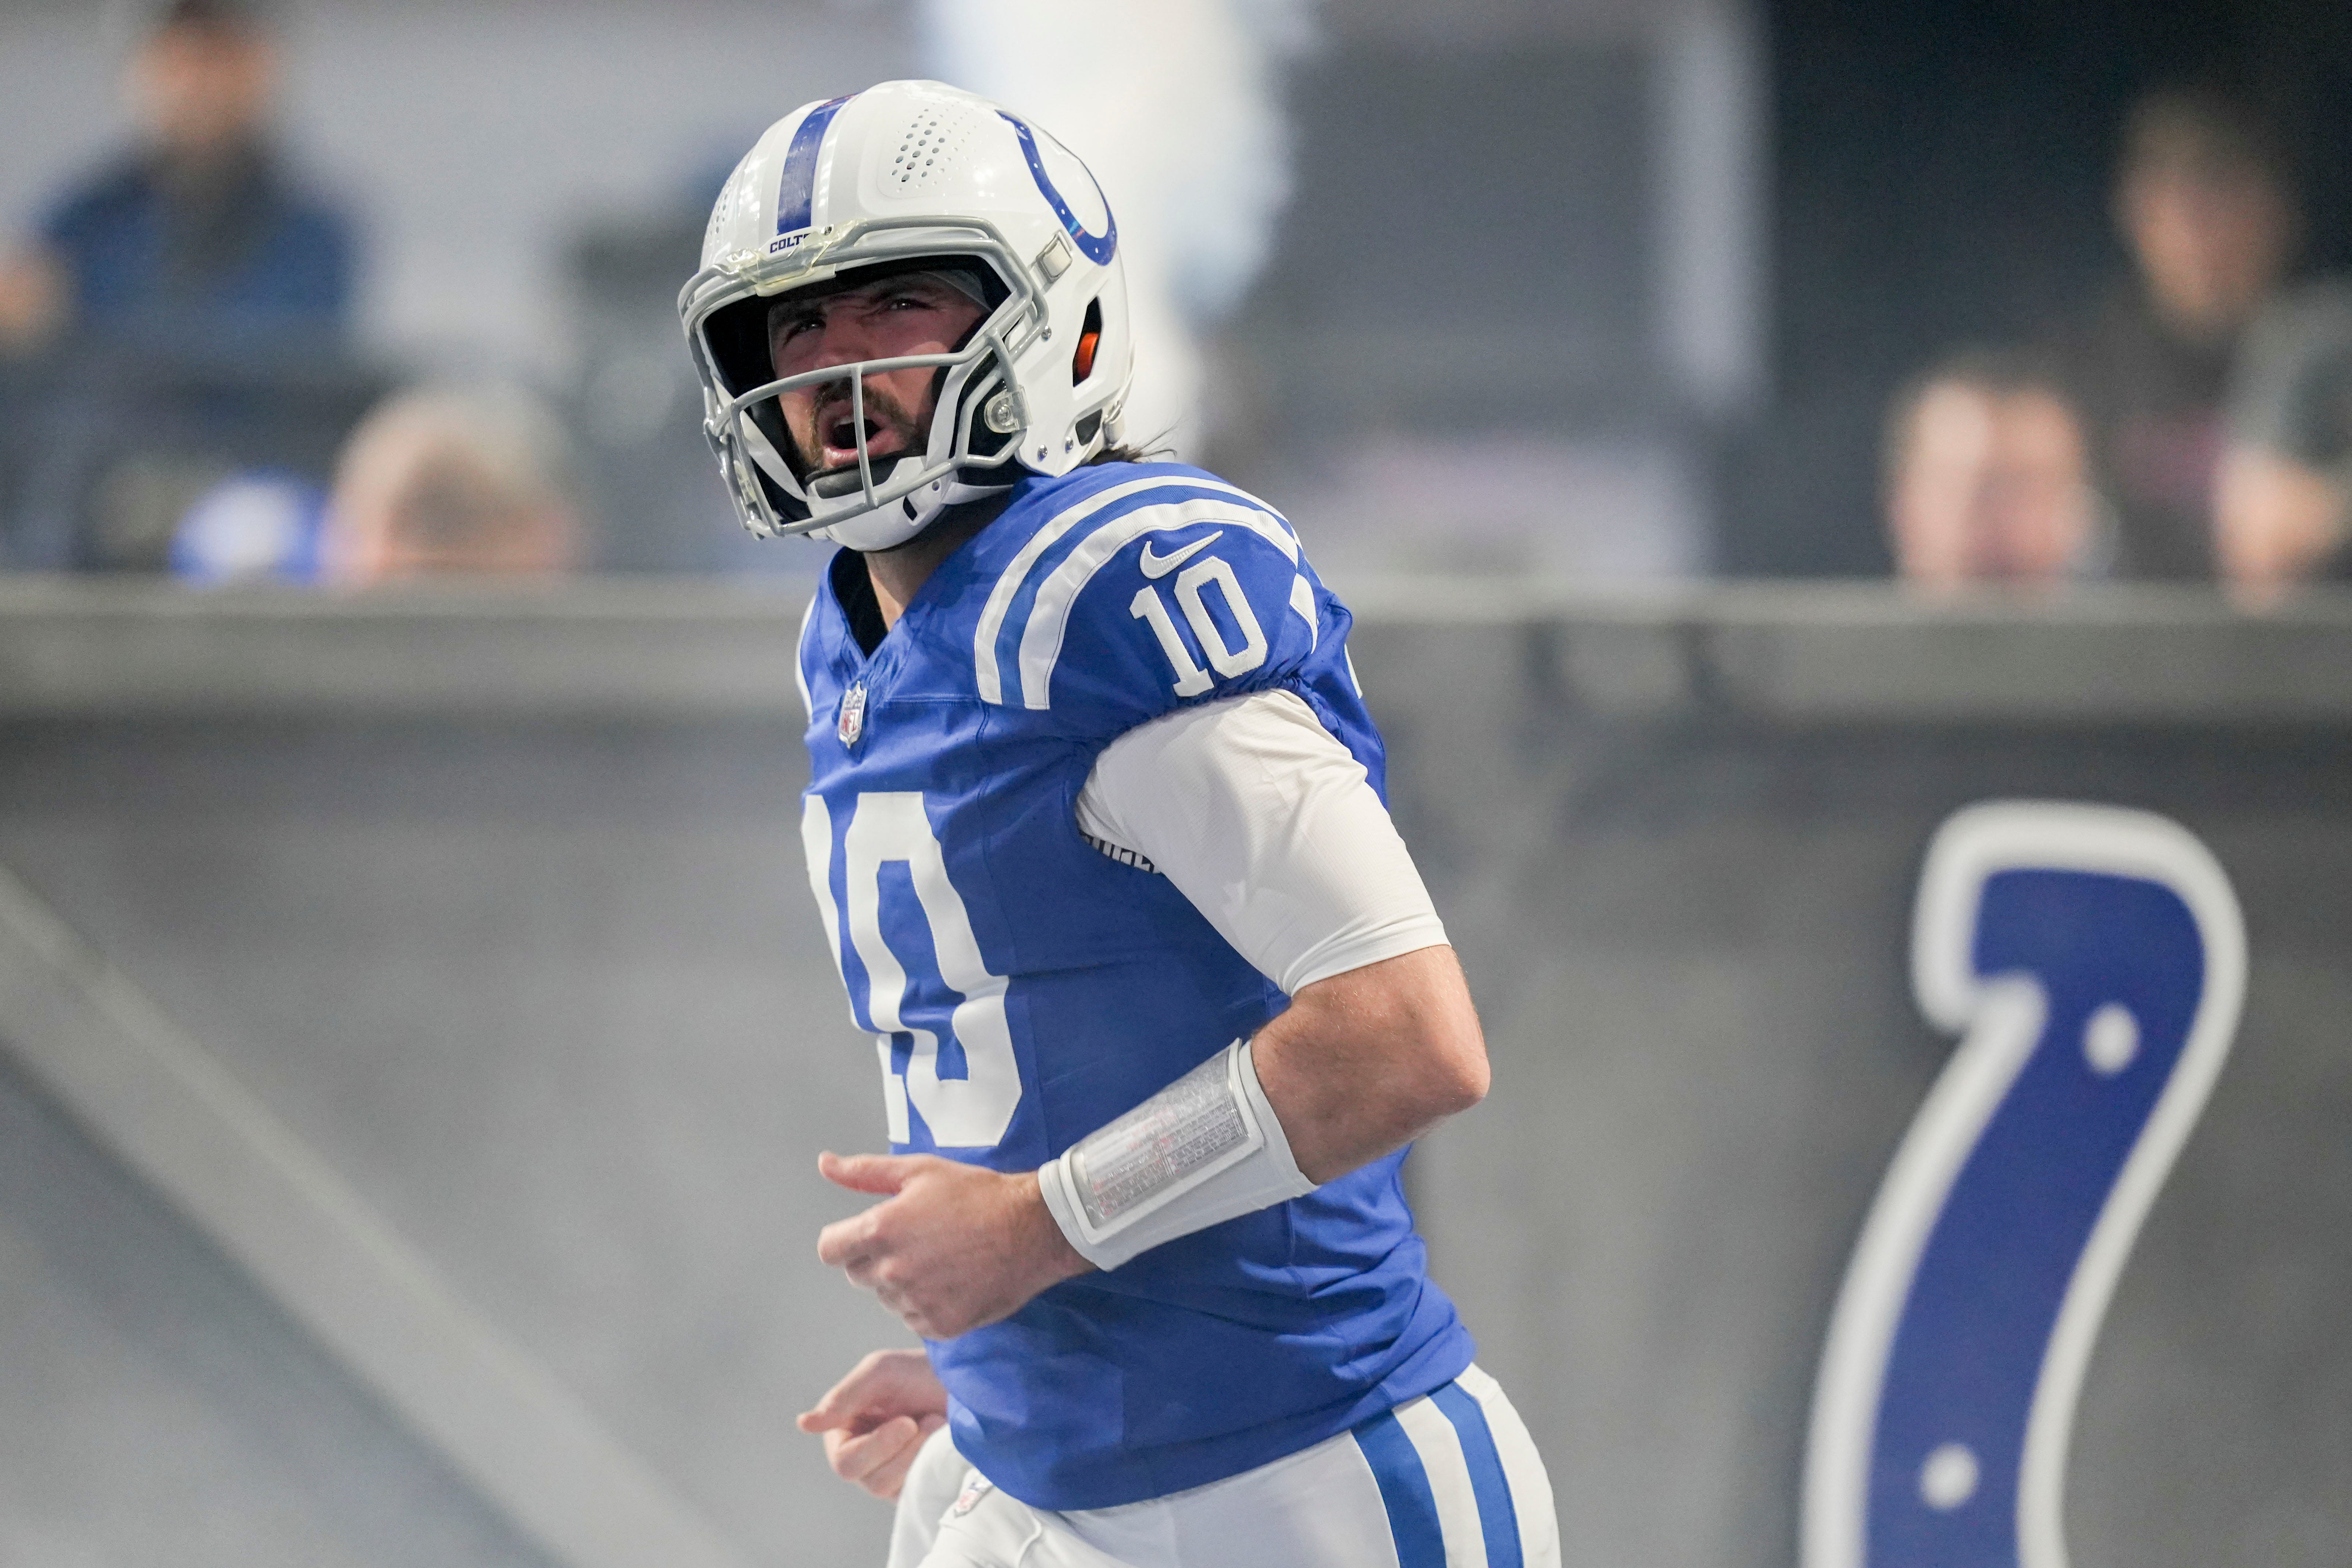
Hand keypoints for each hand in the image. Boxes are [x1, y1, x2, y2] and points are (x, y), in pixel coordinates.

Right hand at [796, 1348, 948, 1501]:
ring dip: (918, 1455)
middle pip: (867, 1479)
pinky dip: (928, 1467)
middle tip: (921, 1421)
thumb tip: (804, 1424)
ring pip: (892, 1487)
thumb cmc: (919, 1373)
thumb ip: (844, 1398)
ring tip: (936, 1424)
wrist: (967, 1384)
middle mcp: (862, 1458)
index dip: (875, 1447)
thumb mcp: (881, 1372)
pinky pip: (913, 1492)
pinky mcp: (912, 1485)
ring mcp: (888, 1475)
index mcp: (845, 1432)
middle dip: (901, 1451)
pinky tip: (939, 1443)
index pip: (844, 1460)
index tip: (906, 1422)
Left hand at [816, 1152, 1092, 1338]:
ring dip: (902, 1282)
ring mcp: (916, 1302)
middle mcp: (892, 1272)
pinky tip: (953, 1280)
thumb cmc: (976, 1194)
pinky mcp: (940, 1325)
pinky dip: (927, 1303)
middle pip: (857, 1274)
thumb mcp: (918, 1171)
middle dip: (876, 1258)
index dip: (845, 1240)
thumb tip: (824, 1163)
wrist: (1032, 1229)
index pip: (829, 1250)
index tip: (867, 1233)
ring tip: (941, 1258)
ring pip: (887, 1298)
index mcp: (880, 1231)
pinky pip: (914, 1319)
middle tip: (916, 1239)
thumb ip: (864, 1172)